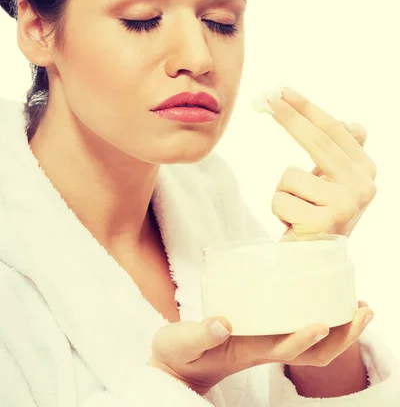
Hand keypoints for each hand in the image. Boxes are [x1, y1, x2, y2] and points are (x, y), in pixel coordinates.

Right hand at [149, 301, 373, 395]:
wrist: (178, 368)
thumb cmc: (179, 356)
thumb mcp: (182, 344)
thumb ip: (199, 334)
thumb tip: (222, 322)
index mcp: (247, 351)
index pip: (284, 349)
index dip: (305, 339)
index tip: (322, 322)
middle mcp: (265, 349)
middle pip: (314, 353)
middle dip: (342, 336)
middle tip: (364, 310)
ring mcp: (267, 343)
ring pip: (314, 346)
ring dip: (341, 330)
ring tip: (360, 307)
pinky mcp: (263, 334)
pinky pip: (300, 330)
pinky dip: (321, 319)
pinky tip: (327, 301)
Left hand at [266, 87, 376, 237]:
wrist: (316, 262)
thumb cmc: (320, 216)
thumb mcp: (334, 182)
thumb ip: (342, 153)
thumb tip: (354, 123)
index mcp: (366, 170)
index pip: (335, 131)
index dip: (308, 109)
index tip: (283, 91)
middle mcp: (363, 185)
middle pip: (318, 142)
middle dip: (289, 118)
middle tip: (268, 99)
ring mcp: (346, 203)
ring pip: (290, 174)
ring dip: (282, 191)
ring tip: (296, 210)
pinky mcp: (325, 221)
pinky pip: (281, 199)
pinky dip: (279, 210)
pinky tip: (294, 225)